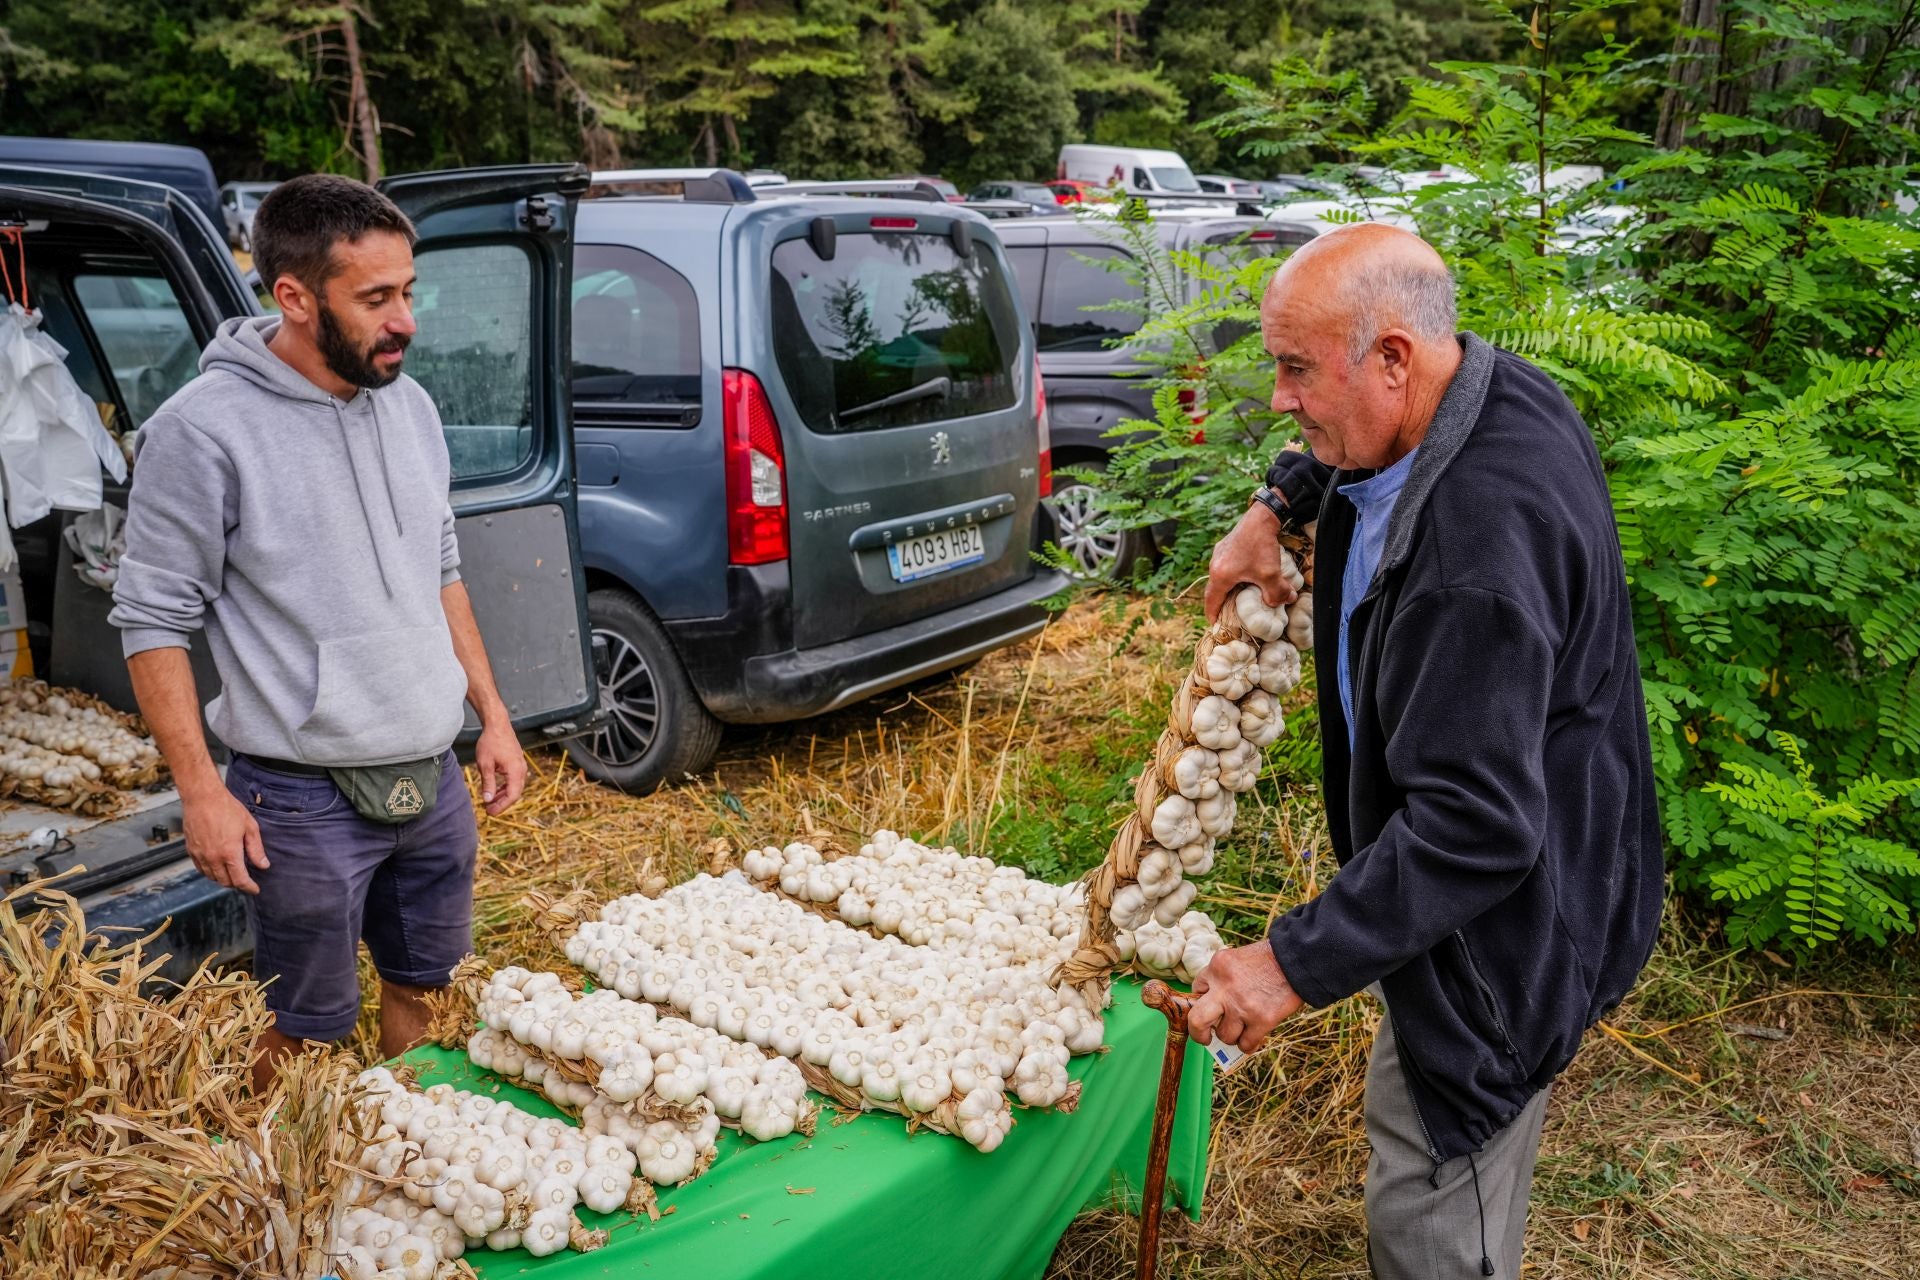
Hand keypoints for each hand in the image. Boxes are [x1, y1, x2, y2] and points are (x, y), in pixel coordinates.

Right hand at [183, 784, 267, 894]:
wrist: (202, 798)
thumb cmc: (227, 808)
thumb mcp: (250, 827)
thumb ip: (256, 849)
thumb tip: (263, 865)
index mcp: (229, 853)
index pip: (240, 880)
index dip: (249, 887)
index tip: (255, 889)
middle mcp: (213, 857)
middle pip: (225, 882)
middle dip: (237, 884)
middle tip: (246, 880)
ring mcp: (200, 855)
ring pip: (212, 877)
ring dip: (223, 879)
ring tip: (233, 874)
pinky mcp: (191, 851)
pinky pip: (201, 869)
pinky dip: (210, 873)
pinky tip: (218, 867)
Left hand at [474, 722, 525, 814]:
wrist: (497, 725)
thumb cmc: (491, 742)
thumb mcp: (485, 765)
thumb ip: (488, 783)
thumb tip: (488, 800)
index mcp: (515, 770)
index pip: (512, 795)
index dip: (502, 806)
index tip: (490, 812)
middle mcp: (521, 769)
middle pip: (515, 793)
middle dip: (502, 803)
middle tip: (488, 810)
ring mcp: (520, 766)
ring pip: (514, 787)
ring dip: (503, 796)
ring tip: (490, 803)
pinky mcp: (517, 763)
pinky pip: (513, 780)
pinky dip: (504, 787)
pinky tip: (495, 791)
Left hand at [1187, 941, 1304, 1052]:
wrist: (1297, 959)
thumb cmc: (1269, 959)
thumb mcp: (1237, 958)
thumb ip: (1222, 977)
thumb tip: (1213, 1003)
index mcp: (1217, 967)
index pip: (1197, 990)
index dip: (1204, 1001)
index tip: (1212, 1007)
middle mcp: (1225, 988)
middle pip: (1197, 1021)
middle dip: (1198, 1033)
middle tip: (1205, 1037)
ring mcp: (1242, 1006)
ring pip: (1225, 1036)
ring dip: (1232, 1036)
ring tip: (1242, 1029)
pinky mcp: (1262, 1020)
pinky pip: (1246, 1044)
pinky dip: (1247, 1045)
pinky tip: (1252, 1039)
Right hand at [1204, 503, 1298, 622]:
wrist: (1262, 517)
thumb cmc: (1261, 546)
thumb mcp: (1270, 575)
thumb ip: (1277, 593)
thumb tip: (1286, 601)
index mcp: (1220, 575)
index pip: (1212, 601)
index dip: (1213, 614)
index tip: (1215, 625)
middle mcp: (1215, 564)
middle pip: (1215, 589)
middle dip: (1221, 603)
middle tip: (1228, 614)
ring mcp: (1220, 553)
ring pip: (1221, 576)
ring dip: (1228, 587)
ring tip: (1239, 596)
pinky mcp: (1227, 545)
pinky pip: (1227, 565)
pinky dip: (1233, 575)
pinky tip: (1247, 575)